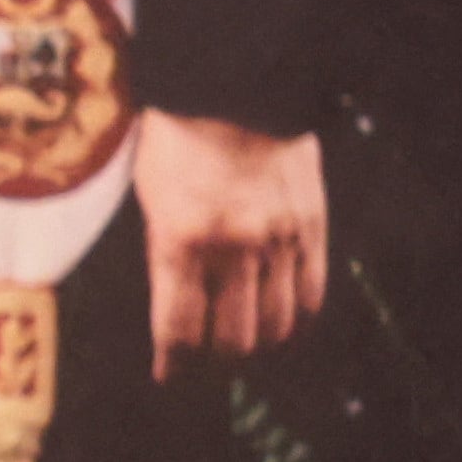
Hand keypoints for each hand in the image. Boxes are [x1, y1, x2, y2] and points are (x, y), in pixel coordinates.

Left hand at [136, 110, 327, 378]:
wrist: (238, 84)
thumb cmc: (178, 138)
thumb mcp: (149, 199)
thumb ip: (163, 258)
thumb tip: (173, 314)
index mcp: (181, 241)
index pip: (179, 331)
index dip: (175, 365)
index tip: (169, 377)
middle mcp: (234, 247)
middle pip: (231, 340)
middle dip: (215, 363)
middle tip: (205, 366)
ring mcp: (279, 238)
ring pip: (275, 325)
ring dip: (257, 346)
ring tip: (242, 350)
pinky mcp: (312, 224)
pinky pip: (312, 293)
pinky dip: (297, 320)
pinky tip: (283, 327)